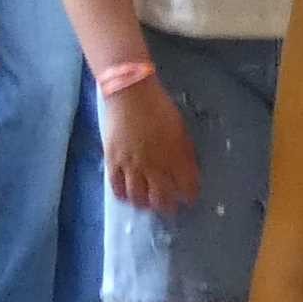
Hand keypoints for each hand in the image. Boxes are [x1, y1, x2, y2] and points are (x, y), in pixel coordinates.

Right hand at [100, 77, 200, 212]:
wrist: (130, 93)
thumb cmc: (158, 107)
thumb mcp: (179, 129)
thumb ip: (183, 152)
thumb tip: (187, 171)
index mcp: (175, 156)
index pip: (186, 187)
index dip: (189, 196)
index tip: (188, 198)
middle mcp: (155, 166)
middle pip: (162, 199)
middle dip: (167, 207)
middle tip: (168, 208)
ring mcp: (132, 166)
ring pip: (139, 198)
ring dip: (145, 204)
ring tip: (147, 203)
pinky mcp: (113, 162)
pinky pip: (117, 187)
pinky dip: (123, 195)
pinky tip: (127, 195)